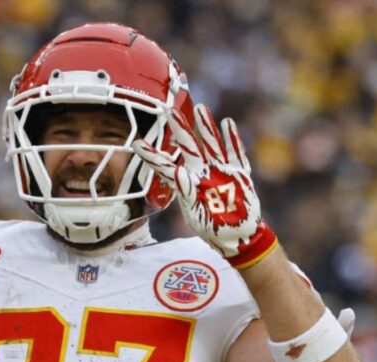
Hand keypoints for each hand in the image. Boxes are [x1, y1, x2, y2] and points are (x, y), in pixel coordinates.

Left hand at [133, 105, 276, 268]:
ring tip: (200, 108)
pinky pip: (236, 154)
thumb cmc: (212, 229)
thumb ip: (187, 193)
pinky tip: (227, 123)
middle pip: (190, 147)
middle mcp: (202, 174)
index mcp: (187, 184)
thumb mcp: (195, 214)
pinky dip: (232, 140)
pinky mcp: (239, 175)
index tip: (136, 144)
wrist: (238, 237)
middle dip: (180, 128)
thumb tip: (178, 172)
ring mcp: (221, 172)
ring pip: (212, 145)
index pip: (165, 167)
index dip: (152, 156)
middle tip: (169, 109)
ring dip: (206, 127)